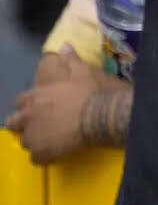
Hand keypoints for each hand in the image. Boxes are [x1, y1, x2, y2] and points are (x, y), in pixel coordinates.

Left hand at [5, 46, 118, 163]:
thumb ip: (70, 60)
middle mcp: (28, 116)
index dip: (28, 105)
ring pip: (25, 142)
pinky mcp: (41, 153)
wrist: (97, 115)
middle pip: (14, 123)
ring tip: (49, 142)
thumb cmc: (88, 92)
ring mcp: (33, 136)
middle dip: (22, 125)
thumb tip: (64, 45)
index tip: (37, 107)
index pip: (20, 101)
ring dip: (34, 141)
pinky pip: (36, 159)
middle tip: (38, 127)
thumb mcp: (81, 72)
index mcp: (35, 96)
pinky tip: (54, 155)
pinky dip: (44, 157)